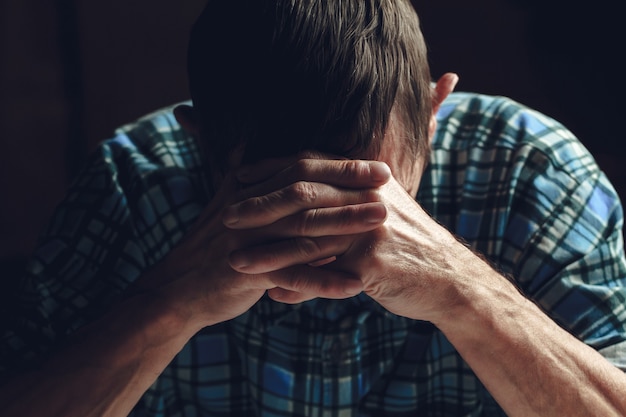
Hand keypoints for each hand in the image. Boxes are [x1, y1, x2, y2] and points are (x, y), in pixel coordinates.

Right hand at [131, 156, 391, 329]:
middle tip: (387, 183)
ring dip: (345, 224)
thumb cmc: (210, 247)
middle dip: (349, 184)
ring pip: (302, 228)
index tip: (376, 166)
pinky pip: (291, 276)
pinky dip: (323, 281)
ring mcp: (246, 239)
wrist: (176, 290)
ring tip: (383, 222)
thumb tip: (243, 143)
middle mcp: (247, 207)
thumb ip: (240, 174)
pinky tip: (355, 286)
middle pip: (305, 189)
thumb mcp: (222, 203)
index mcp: (246, 187)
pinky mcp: (245, 272)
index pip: (300, 166)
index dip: (340, 165)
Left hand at [226, 157, 481, 323]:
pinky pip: (324, 276)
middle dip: (260, 205)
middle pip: (302, 194)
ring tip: (235, 261)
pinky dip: (296, 286)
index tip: (237, 178)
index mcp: (363, 181)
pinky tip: (272, 294)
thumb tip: (308, 190)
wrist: (448, 278)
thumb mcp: (378, 212)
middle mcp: (365, 198)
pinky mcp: (372, 263)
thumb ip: (343, 199)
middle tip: (226, 216)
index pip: (308, 165)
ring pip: (307, 237)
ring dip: (268, 251)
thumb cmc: (406, 246)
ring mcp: (369, 229)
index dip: (269, 170)